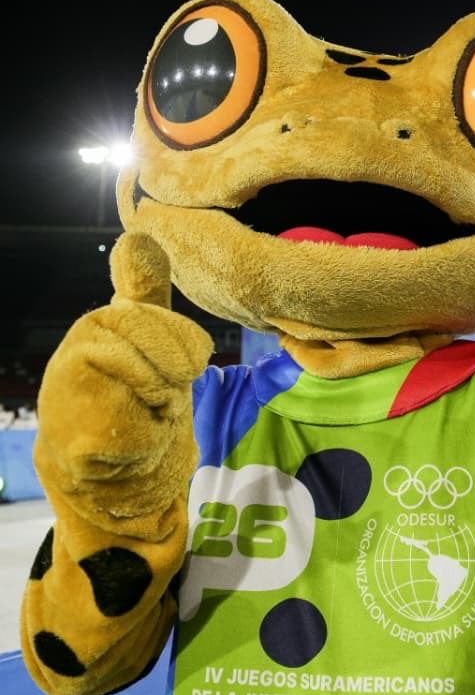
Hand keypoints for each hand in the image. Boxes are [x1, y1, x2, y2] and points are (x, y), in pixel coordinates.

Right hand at [34, 233, 212, 523]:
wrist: (102, 461)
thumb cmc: (131, 392)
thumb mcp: (149, 336)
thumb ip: (147, 290)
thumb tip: (139, 233)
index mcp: (103, 319)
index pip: (167, 323)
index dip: (184, 350)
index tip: (181, 365)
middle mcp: (79, 346)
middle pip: (163, 355)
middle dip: (174, 380)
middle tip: (160, 394)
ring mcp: (70, 390)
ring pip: (153, 388)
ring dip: (160, 408)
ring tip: (141, 412)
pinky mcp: (74, 435)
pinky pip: (141, 431)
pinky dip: (147, 441)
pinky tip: (125, 439)